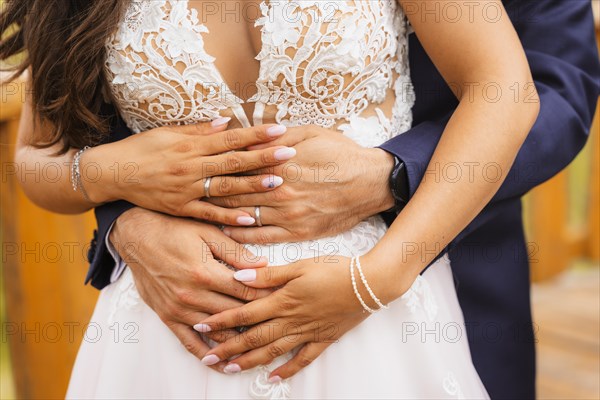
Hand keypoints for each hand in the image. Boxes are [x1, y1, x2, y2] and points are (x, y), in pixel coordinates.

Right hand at [84, 119, 295, 225]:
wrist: (112, 173)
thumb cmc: (141, 149)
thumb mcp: (167, 132)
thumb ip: (198, 130)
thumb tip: (226, 121)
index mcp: (190, 146)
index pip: (229, 138)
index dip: (255, 134)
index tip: (278, 130)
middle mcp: (190, 168)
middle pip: (233, 162)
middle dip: (263, 158)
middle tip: (289, 154)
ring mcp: (186, 191)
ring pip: (225, 188)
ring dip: (252, 186)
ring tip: (277, 183)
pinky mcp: (181, 209)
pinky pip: (209, 214)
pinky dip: (229, 217)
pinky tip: (250, 218)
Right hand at [110, 207, 272, 370]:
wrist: (137, 236)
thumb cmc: (174, 230)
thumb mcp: (208, 233)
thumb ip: (236, 252)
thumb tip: (263, 265)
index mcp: (205, 273)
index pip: (245, 291)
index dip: (267, 295)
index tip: (283, 299)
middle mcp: (192, 295)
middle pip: (234, 313)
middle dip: (258, 318)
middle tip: (277, 321)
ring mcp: (178, 309)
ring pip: (216, 331)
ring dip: (237, 339)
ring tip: (259, 345)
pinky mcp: (167, 316)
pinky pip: (189, 341)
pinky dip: (207, 354)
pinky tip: (221, 362)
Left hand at [193, 255, 388, 379]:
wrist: (370, 283)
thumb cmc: (335, 268)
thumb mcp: (299, 265)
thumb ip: (268, 275)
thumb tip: (239, 277)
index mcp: (283, 300)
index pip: (244, 313)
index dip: (221, 321)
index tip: (201, 326)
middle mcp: (291, 320)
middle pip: (253, 337)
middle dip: (228, 348)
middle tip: (206, 359)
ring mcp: (307, 332)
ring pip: (272, 351)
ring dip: (250, 362)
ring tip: (230, 369)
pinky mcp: (323, 338)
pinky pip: (302, 359)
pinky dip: (287, 370)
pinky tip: (274, 378)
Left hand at [207, 125, 394, 242]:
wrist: (372, 182)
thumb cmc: (342, 153)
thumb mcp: (310, 133)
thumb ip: (275, 138)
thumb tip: (246, 139)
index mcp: (281, 163)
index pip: (238, 166)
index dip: (215, 166)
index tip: (198, 166)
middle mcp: (281, 191)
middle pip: (235, 191)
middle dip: (210, 190)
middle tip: (189, 190)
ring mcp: (289, 214)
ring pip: (244, 214)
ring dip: (220, 213)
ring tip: (199, 210)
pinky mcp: (298, 232)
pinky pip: (262, 237)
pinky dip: (241, 234)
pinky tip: (226, 230)